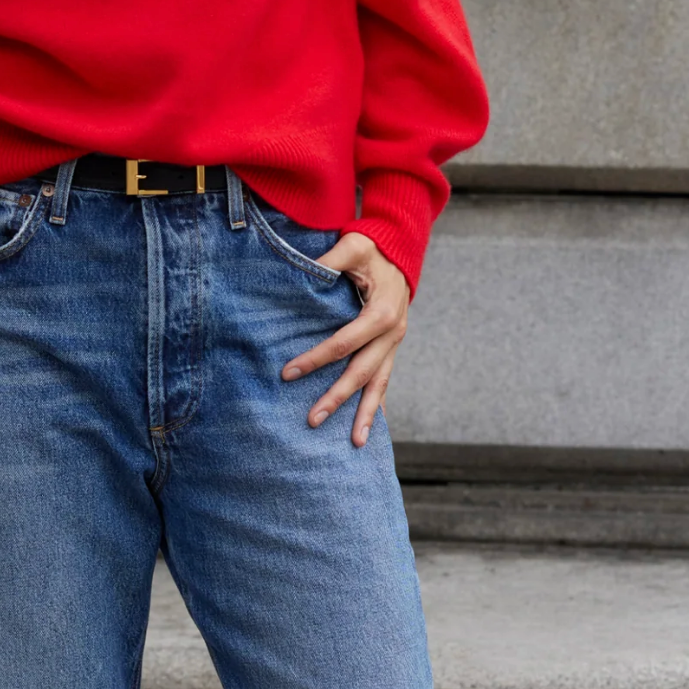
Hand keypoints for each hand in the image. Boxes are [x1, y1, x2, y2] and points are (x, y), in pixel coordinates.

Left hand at [281, 231, 409, 446]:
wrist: (401, 251)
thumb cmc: (374, 247)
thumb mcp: (353, 246)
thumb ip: (330, 260)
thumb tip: (303, 271)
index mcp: (382, 313)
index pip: (343, 343)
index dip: (316, 359)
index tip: (288, 373)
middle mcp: (392, 333)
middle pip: (361, 372)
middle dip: (337, 398)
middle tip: (312, 420)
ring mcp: (394, 344)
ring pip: (379, 384)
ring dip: (366, 414)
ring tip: (355, 443)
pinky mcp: (391, 348)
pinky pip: (383, 380)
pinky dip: (377, 404)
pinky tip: (367, 428)